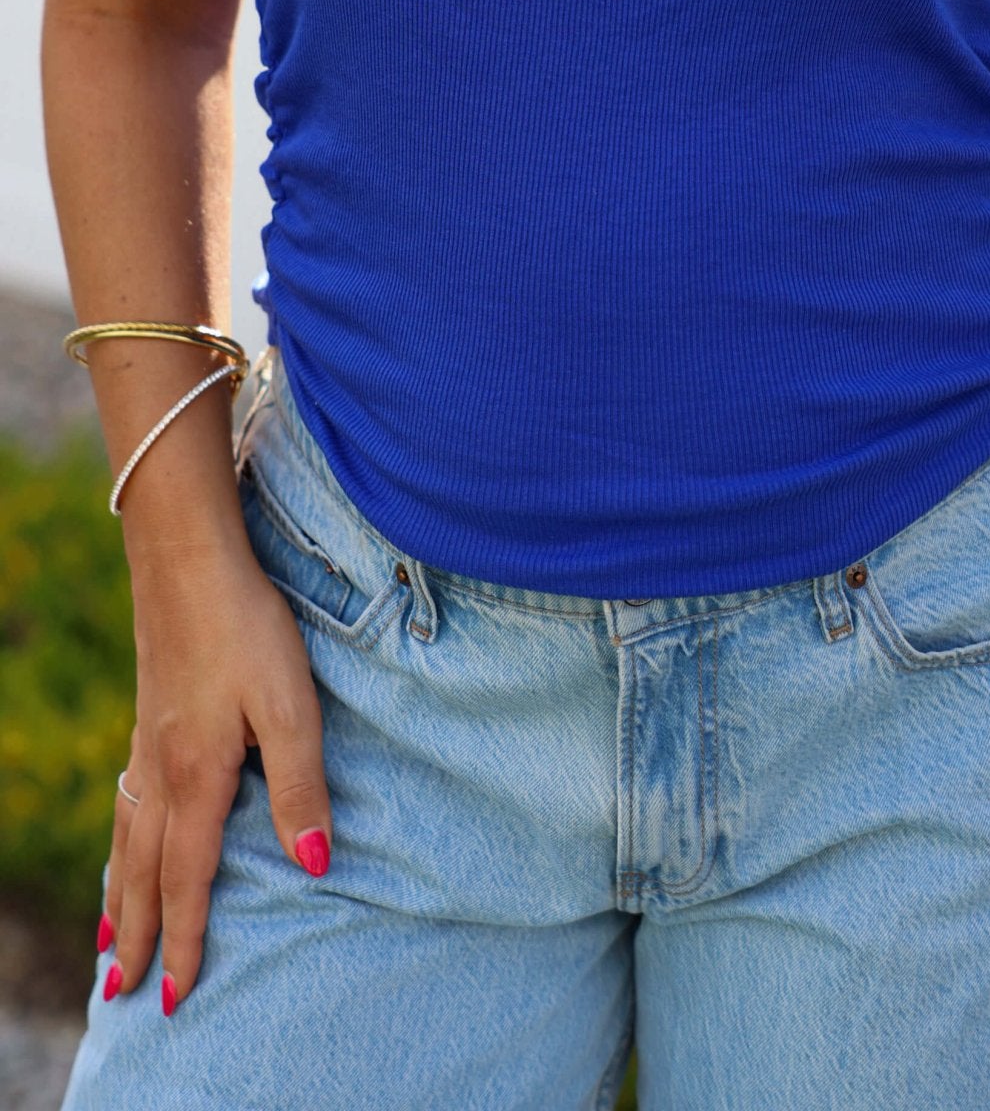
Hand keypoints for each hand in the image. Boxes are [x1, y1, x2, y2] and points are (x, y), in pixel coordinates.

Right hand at [99, 538, 334, 1013]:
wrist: (187, 558)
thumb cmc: (246, 626)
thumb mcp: (289, 703)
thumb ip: (301, 782)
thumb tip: (313, 863)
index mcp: (196, 778)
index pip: (189, 881)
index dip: (186, 940)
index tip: (177, 996)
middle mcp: (161, 771)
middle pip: (144, 873)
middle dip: (137, 936)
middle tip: (122, 994)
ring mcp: (147, 744)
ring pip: (127, 840)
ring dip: (121, 896)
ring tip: (112, 942)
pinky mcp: (149, 716)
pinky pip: (126, 805)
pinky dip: (120, 846)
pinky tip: (128, 842)